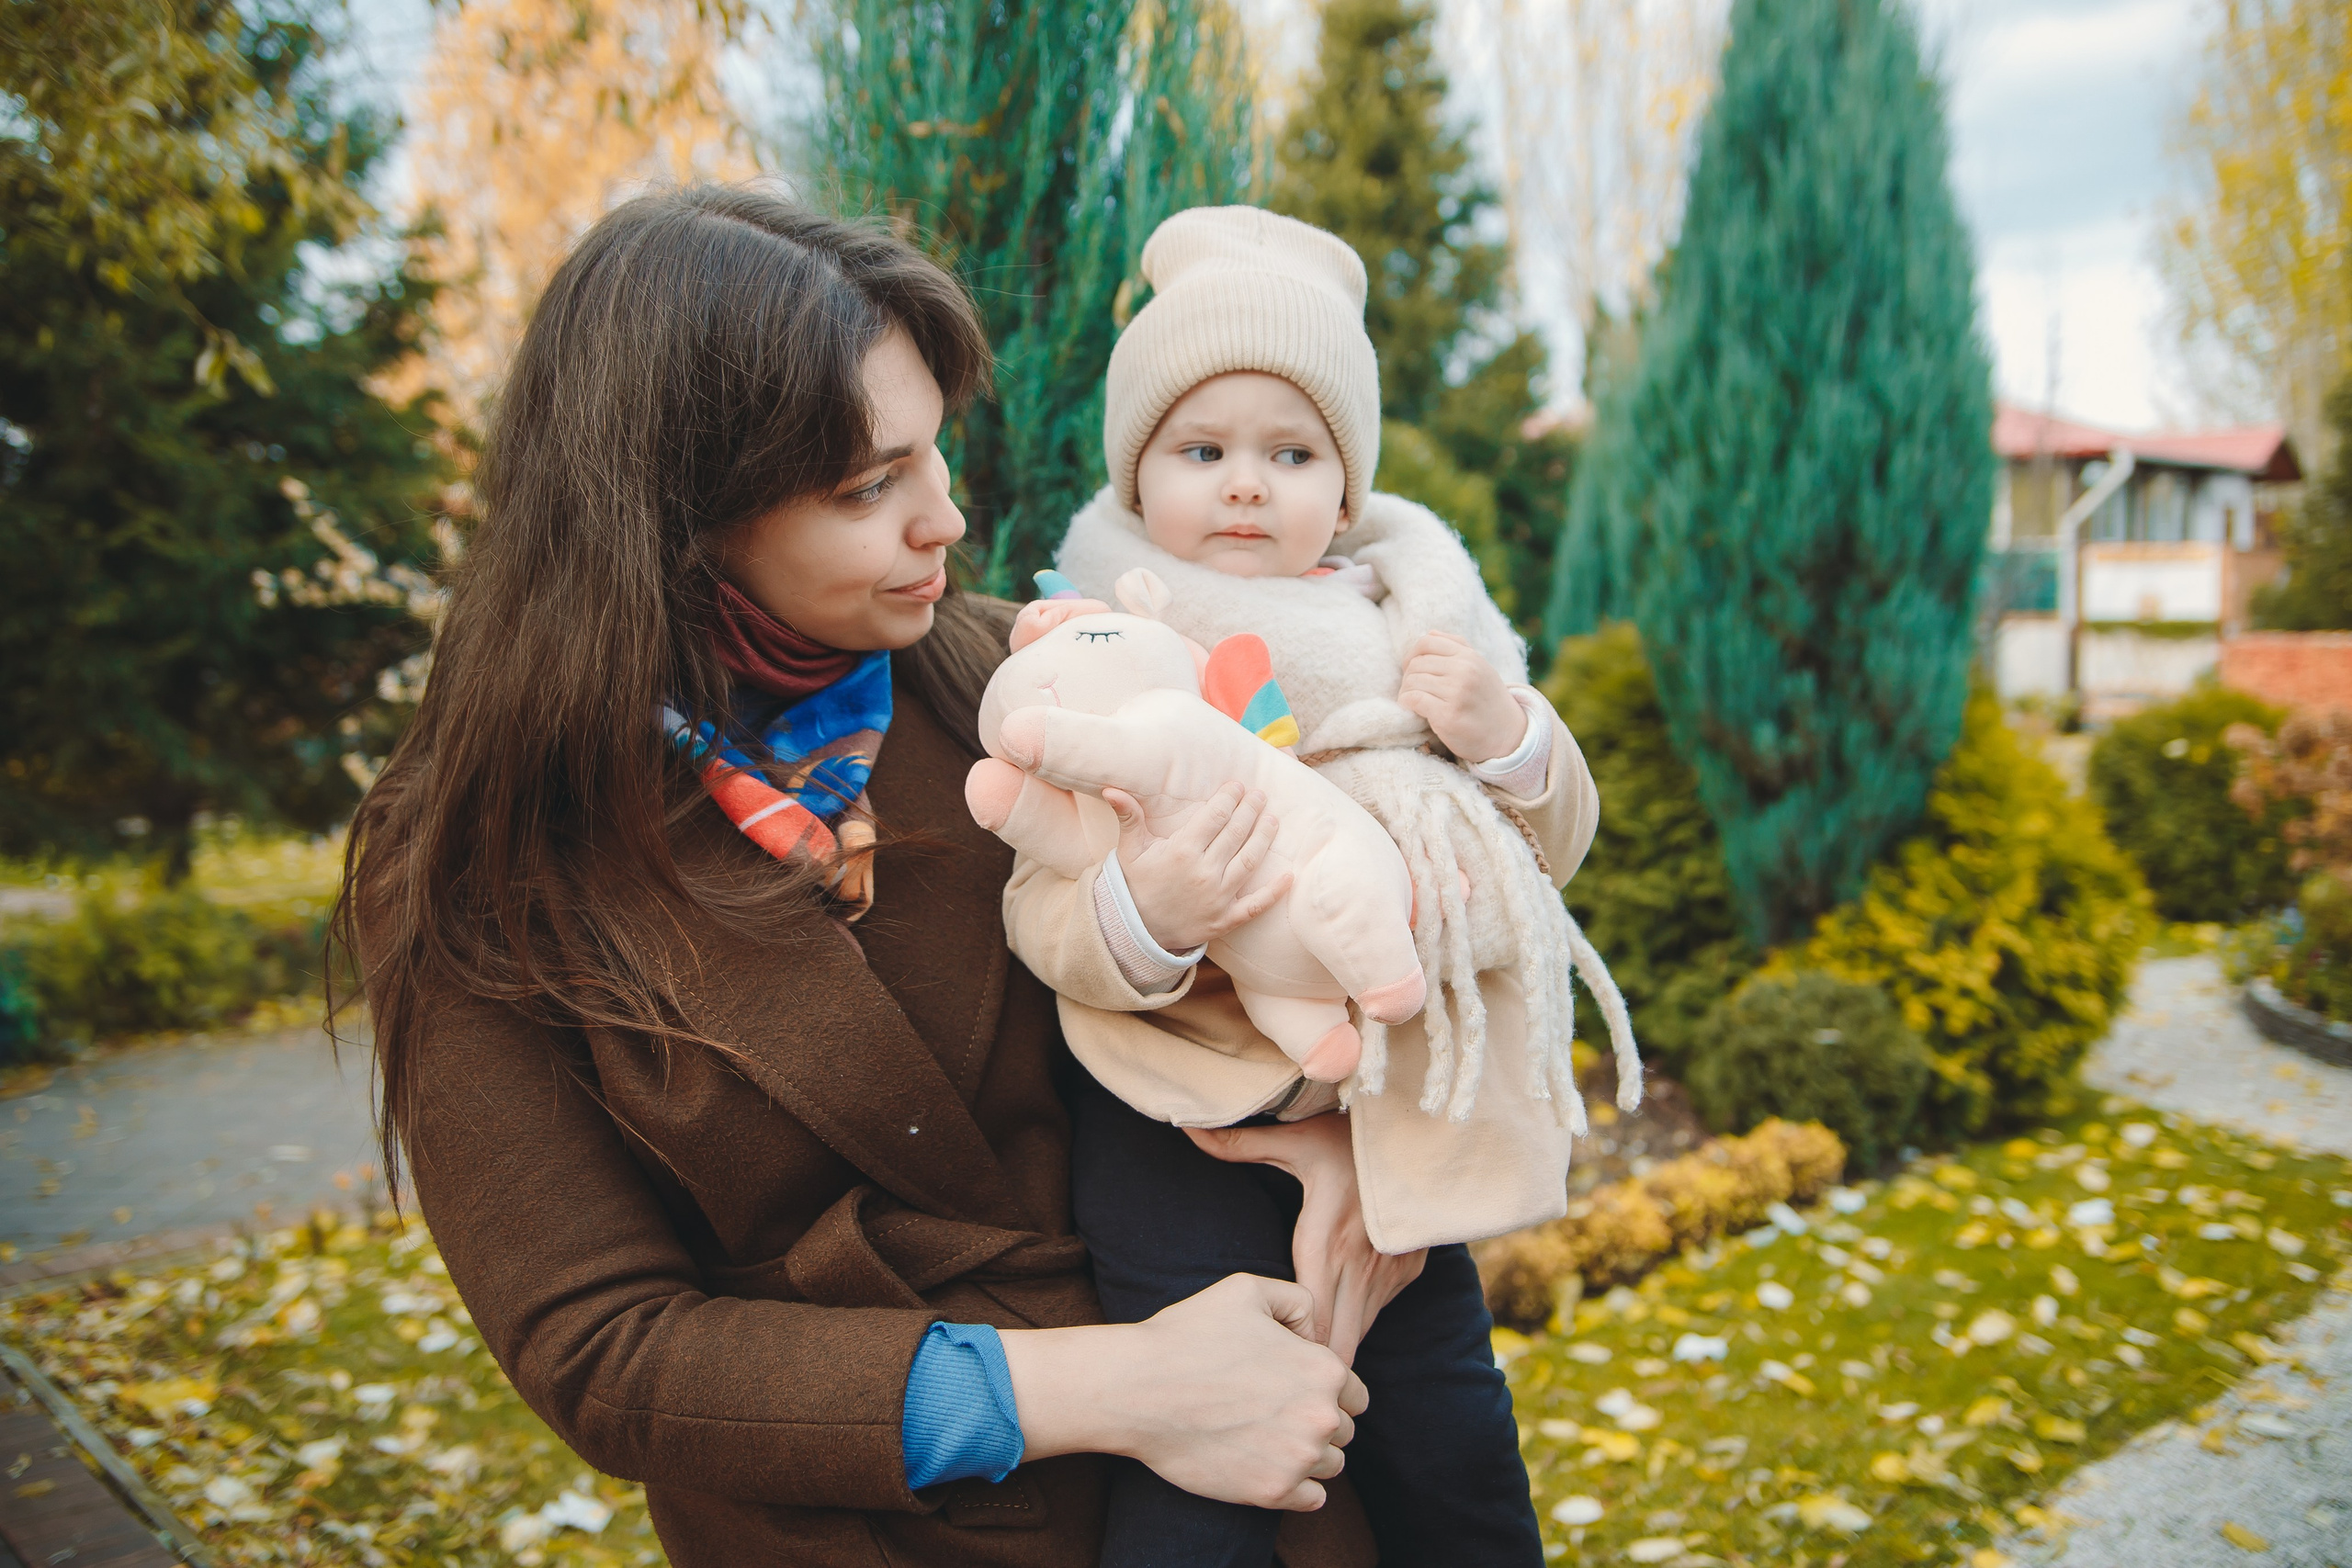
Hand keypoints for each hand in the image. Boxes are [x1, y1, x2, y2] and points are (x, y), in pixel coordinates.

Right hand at [998, 1274, 1367, 1509]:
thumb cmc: (1187, 1335)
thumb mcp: (1246, 1289)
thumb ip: (1296, 1300)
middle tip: (1272, 1412)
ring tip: (1266, 1437)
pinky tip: (1265, 1464)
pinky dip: (1297, 1486)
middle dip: (1315, 1420)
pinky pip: (1313, 1499)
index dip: (1324, 1389)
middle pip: (1343, 1430)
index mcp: (1323, 1370)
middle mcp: (1321, 1417)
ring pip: (1330, 1464)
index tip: (1291, 1388)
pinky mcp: (1272, 1492)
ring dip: (1308, 1454)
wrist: (1139, 1388)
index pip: (1354, 1393)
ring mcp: (1298, 1459)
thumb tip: (1315, 1331)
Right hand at [1107, 783, 1290, 951]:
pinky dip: (1273, 892)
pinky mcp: (1225, 920)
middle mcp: (1203, 873)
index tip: (1238, 785)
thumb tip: (1112, 788)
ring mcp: (1217, 898)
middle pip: (1235, 834)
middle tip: (1260, 794)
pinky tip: (1289, 876)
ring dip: (1264, 838)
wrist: (1136, 930)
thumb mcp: (1129, 850)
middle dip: (1250, 810)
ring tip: (1273, 819)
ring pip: (1249, 862)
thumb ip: (1128, 817)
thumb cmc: (1136, 884)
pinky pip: (1255, 905)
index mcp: (1181, 851)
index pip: (1214, 817)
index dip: (1228, 798)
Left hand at [1187, 1115, 1427, 1365]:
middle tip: (1287, 1386)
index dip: (1290, 1350)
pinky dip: (1359, 1321)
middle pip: (1336, 1342)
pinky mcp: (1409, 1270)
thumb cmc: (1348, 1137)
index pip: (1307, 1322)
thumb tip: (1187, 1127)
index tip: (1269, 1365)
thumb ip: (1239, 1143)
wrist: (1421, 1135)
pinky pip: (1379, 1309)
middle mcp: (1357, 1265)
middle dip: (1313, 1367)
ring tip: (1308, 1371)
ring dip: (1338, 1347)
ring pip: (1360, 1332)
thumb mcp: (1293, 1139)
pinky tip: (1340, 1324)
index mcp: (1322, 1242)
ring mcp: (1388, 1272)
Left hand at [1397, 631, 1526, 763]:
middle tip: (1413, 689)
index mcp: (1470, 657)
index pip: (1426, 642)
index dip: (1411, 654)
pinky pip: (1414, 699)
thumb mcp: (1481, 667)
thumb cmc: (1488, 701)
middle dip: (1408, 677)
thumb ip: (1458, 647)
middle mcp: (1464, 671)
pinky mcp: (1447, 715)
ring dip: (1407, 691)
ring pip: (1412, 681)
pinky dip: (1407, 703)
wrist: (1508, 736)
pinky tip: (1413, 709)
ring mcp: (1456, 693)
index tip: (1411, 669)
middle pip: (1416, 664)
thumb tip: (1430, 632)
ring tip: (1414, 700)